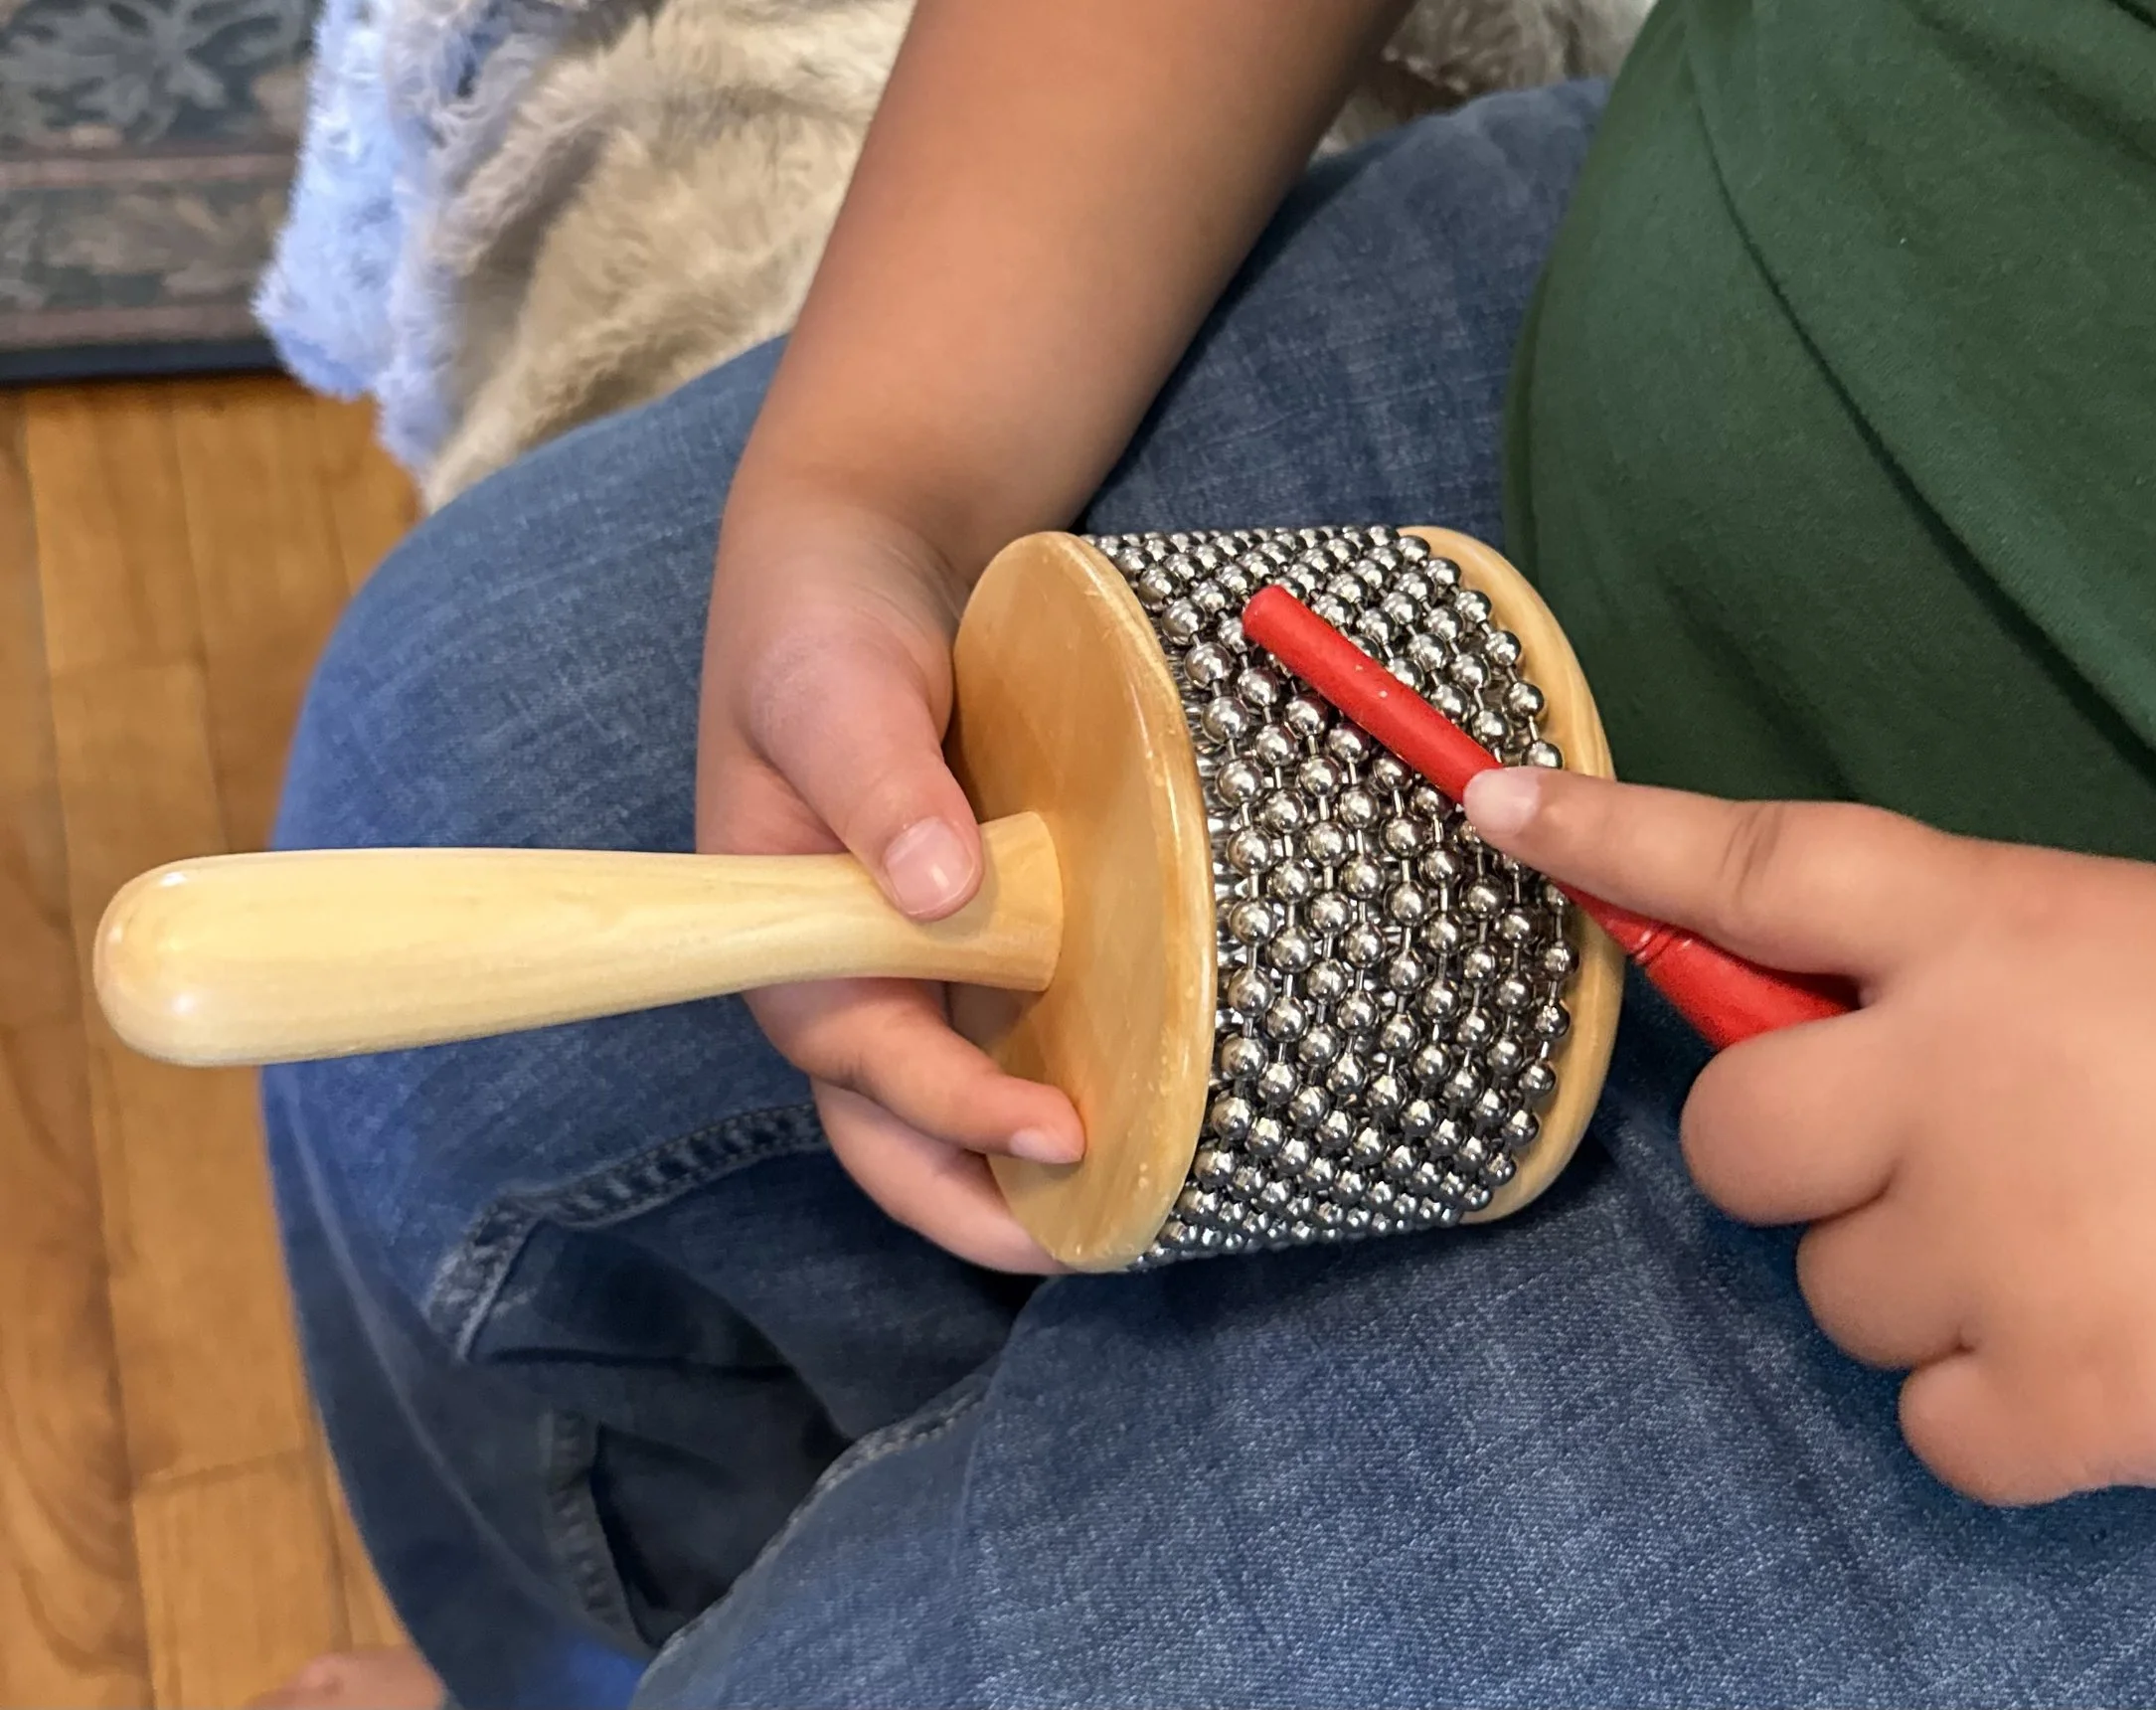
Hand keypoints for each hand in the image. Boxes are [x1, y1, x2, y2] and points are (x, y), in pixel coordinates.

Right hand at [697, 476, 1079, 1272]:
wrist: (860, 566)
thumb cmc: (822, 630)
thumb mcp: (837, 688)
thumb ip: (879, 781)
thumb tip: (936, 891)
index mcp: (785, 942)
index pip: (865, 1062)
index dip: (954, 1110)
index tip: (1054, 1134)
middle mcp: (845, 978)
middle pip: (894, 1132)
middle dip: (980, 1201)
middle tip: (1094, 1244)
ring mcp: (908, 968)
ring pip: (951, 1105)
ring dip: (1020, 1172)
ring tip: (1128, 1212)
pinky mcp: (972, 939)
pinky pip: (1008, 1034)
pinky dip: (1057, 1084)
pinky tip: (1139, 1105)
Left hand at [1464, 767, 2155, 1502]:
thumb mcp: (2154, 946)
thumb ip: (1973, 966)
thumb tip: (1818, 1015)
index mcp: (2004, 928)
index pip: (1761, 862)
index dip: (1613, 838)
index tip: (1493, 810)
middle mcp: (1967, 1071)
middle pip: (1739, 1137)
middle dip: (1805, 1164)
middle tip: (1940, 1168)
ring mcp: (2001, 1241)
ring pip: (1829, 1294)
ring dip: (1925, 1291)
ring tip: (2096, 1259)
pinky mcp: (2057, 1400)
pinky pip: (1921, 1423)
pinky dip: (2000, 1412)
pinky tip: (2123, 1356)